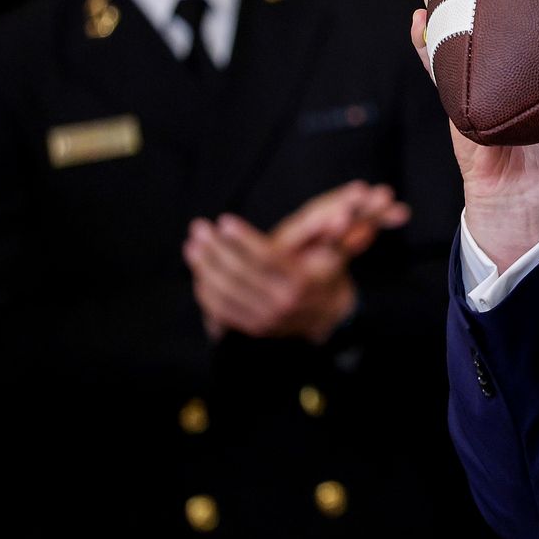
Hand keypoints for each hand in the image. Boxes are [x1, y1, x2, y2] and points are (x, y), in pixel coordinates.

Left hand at [182, 181, 407, 342]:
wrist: (330, 317)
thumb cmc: (328, 274)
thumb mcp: (335, 250)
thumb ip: (338, 230)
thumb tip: (346, 210)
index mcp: (301, 281)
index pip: (265, 259)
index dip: (243, 240)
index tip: (225, 220)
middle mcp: (282, 303)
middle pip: (240, 274)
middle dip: (216, 250)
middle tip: (200, 228)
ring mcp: (266, 319)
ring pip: (226, 293)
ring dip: (204, 267)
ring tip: (192, 245)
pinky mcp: (253, 328)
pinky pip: (221, 311)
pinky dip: (207, 290)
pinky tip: (199, 271)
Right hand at [409, 0, 538, 271]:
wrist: (526, 207)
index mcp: (536, 67)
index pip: (531, 21)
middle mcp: (505, 65)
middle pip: (489, 14)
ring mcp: (476, 79)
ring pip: (454, 31)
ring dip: (441, 0)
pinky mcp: (455, 100)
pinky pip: (435, 68)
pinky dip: (424, 43)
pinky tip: (418, 19)